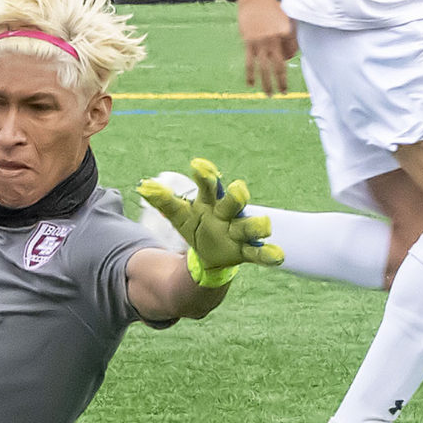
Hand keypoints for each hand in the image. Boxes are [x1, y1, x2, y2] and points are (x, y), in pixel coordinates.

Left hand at [138, 158, 283, 272]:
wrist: (209, 253)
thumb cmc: (196, 225)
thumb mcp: (179, 215)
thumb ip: (164, 201)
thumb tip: (143, 187)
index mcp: (210, 201)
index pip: (208, 186)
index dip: (205, 176)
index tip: (197, 165)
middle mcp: (227, 213)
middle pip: (233, 203)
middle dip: (236, 196)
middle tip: (238, 189)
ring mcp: (238, 231)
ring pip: (249, 227)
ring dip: (257, 226)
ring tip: (265, 226)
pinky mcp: (246, 251)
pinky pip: (258, 253)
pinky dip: (268, 255)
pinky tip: (278, 256)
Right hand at [237, 0, 297, 95]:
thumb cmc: (272, 7)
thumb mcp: (286, 18)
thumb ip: (289, 36)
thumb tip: (289, 55)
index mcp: (286, 34)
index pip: (292, 54)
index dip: (289, 59)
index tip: (285, 61)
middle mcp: (274, 40)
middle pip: (279, 67)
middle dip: (281, 82)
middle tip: (282, 93)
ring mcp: (260, 42)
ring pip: (264, 68)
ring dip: (266, 83)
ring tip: (268, 95)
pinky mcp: (248, 42)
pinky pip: (250, 62)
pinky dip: (251, 75)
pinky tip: (251, 84)